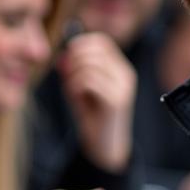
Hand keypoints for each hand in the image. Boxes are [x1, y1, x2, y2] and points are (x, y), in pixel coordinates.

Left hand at [58, 33, 135, 172]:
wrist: (104, 146)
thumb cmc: (92, 116)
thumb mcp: (80, 88)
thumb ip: (73, 70)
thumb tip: (64, 54)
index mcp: (120, 68)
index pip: (101, 42)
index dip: (80, 44)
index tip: (66, 59)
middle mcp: (125, 74)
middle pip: (95, 50)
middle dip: (74, 60)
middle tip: (65, 76)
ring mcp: (123, 87)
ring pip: (90, 65)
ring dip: (73, 75)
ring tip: (71, 89)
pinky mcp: (116, 100)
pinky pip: (89, 81)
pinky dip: (75, 86)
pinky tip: (75, 96)